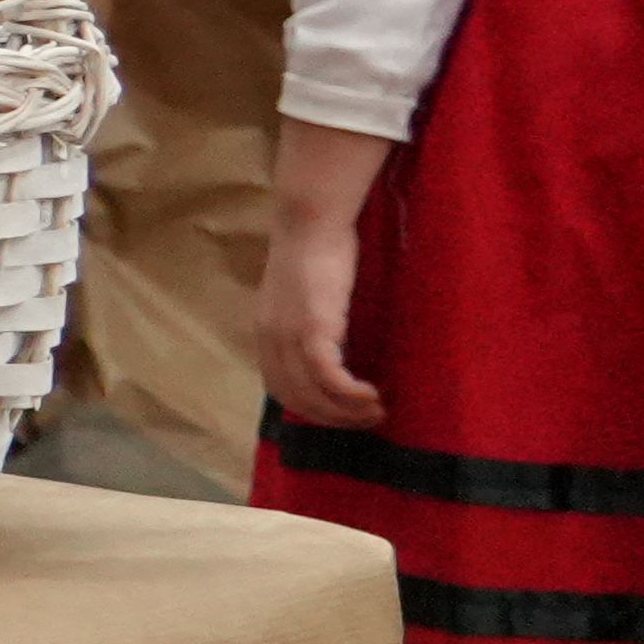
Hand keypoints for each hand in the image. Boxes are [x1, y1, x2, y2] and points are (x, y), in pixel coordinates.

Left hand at [257, 122, 391, 428]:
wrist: (311, 222)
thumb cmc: (318, 252)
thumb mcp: (309, 296)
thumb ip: (314, 324)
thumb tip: (339, 350)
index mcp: (266, 333)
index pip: (281, 389)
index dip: (312, 410)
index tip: (343, 415)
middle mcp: (270, 339)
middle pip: (295, 399)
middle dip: (332, 419)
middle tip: (367, 421)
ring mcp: (288, 336)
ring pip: (312, 393)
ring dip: (345, 412)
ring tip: (377, 412)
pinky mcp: (311, 328)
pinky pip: (327, 376)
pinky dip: (349, 394)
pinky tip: (372, 395)